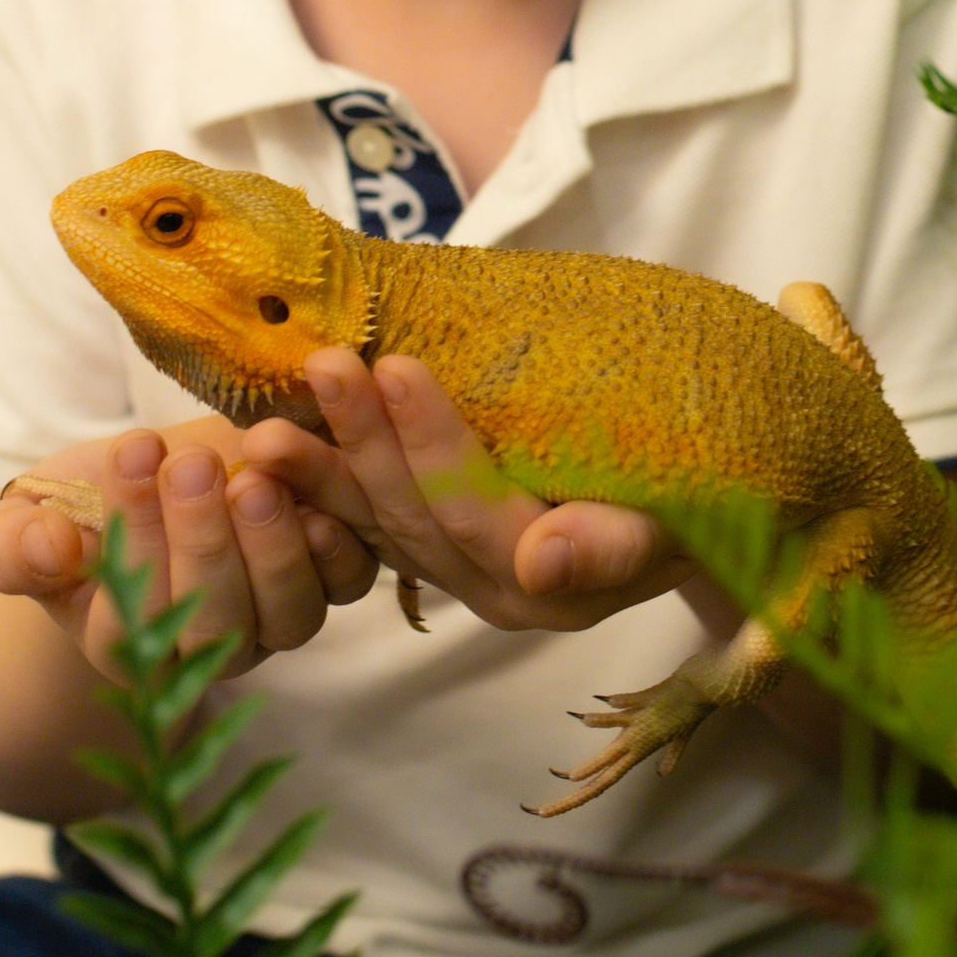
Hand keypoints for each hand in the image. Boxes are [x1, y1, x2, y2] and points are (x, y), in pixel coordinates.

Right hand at [0, 412, 378, 680]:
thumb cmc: (75, 506)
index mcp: (125, 648)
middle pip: (217, 625)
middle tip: (192, 464)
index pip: (132, 618)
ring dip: (274, 545)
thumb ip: (15, 545)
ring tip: (254, 476)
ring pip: (289, 613)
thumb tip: (49, 549)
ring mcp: (274, 616)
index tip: (132, 453)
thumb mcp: (18, 520)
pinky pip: (348, 579)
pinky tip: (316, 490)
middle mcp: (207, 649)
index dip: (135, 538)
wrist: (158, 473)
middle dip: (204, 542)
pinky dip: (338, 540)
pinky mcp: (330, 577)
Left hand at [236, 350, 680, 633]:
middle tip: (322, 364)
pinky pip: (366, 521)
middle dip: (362, 439)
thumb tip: (546, 564)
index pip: (471, 511)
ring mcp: (456, 574)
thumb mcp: (673, 521)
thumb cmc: (691, 495)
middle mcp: (489, 592)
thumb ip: (611, 546)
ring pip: (376, 522)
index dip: (430, 442)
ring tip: (262, 420)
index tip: (396, 367)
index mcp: (544, 588)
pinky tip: (275, 448)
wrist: (693, 508)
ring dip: (320, 469)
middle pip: (411, 516)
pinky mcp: (435, 550)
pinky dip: (323, 484)